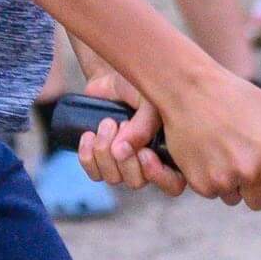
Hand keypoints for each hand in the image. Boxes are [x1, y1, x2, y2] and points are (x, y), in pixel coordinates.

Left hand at [75, 73, 186, 196]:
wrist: (113, 76)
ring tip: (106, 123)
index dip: (159, 176)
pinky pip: (94, 173)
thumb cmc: (139, 86)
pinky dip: (87, 157)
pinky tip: (88, 136)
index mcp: (170, 150)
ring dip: (104, 152)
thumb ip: (145, 123)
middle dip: (124, 157)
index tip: (144, 153)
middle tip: (121, 124)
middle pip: (137, 182)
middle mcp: (149, 162)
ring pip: (113, 178)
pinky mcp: (102, 160)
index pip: (173, 183)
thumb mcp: (149, 99)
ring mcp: (124, 163)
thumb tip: (121, 151)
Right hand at [154, 70, 260, 211]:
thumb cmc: (232, 94)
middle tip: (244, 159)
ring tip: (223, 151)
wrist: (188, 89)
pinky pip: (212, 192)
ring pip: (234, 197)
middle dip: (255, 186)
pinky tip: (207, 154)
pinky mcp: (200, 183)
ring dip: (231, 182)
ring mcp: (224, 180)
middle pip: (259, 202)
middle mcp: (251, 171)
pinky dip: (210, 179)